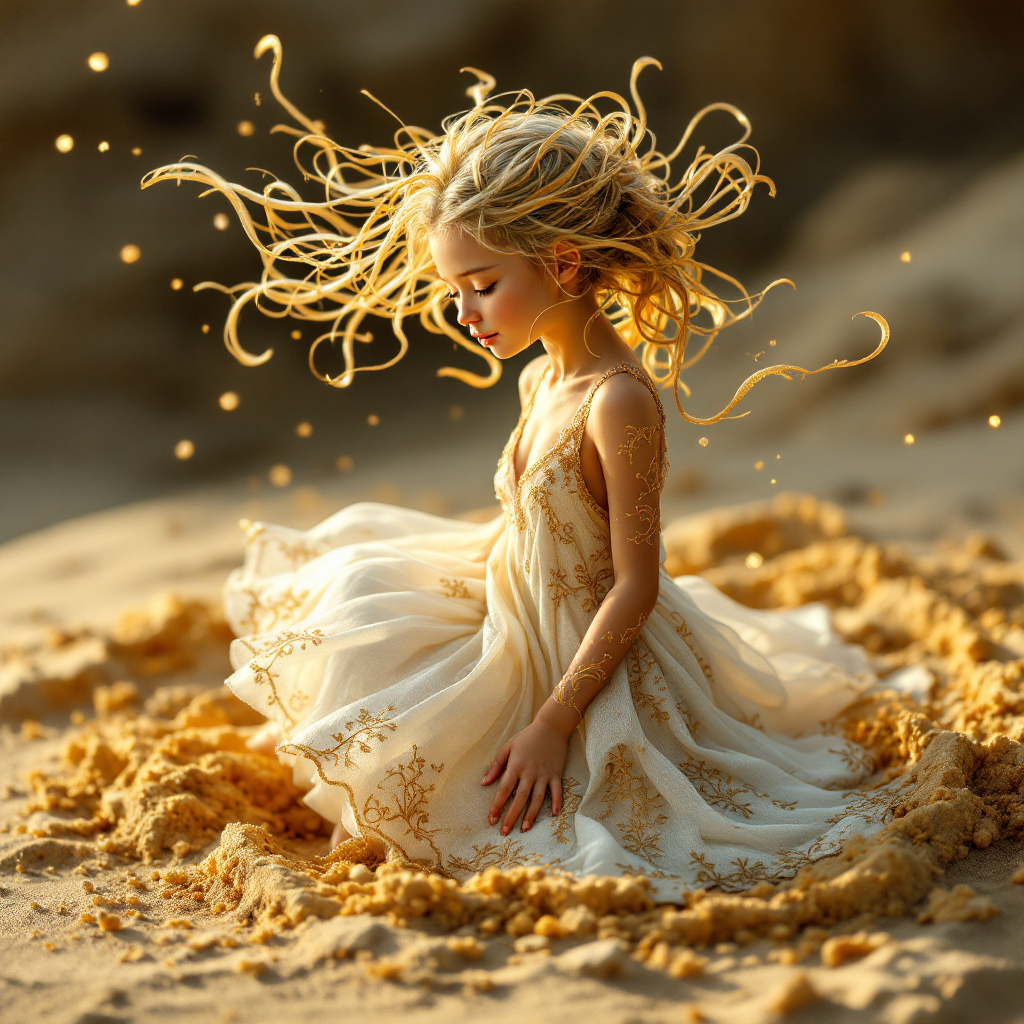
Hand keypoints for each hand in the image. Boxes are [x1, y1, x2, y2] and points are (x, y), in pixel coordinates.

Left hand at [482, 718, 568, 834]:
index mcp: (516, 765)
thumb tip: (484, 783)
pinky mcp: (557, 774)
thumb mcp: (508, 746)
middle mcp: (530, 771)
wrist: (551, 726)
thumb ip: (496, 765)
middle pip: (519, 798)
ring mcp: (545, 774)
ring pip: (537, 798)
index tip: (491, 819)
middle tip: (504, 832)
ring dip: (531, 814)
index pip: (504, 789)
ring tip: (524, 829)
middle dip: (511, 816)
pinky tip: (554, 815)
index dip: (497, 805)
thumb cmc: (527, 737)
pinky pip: (557, 791)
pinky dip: (556, 802)